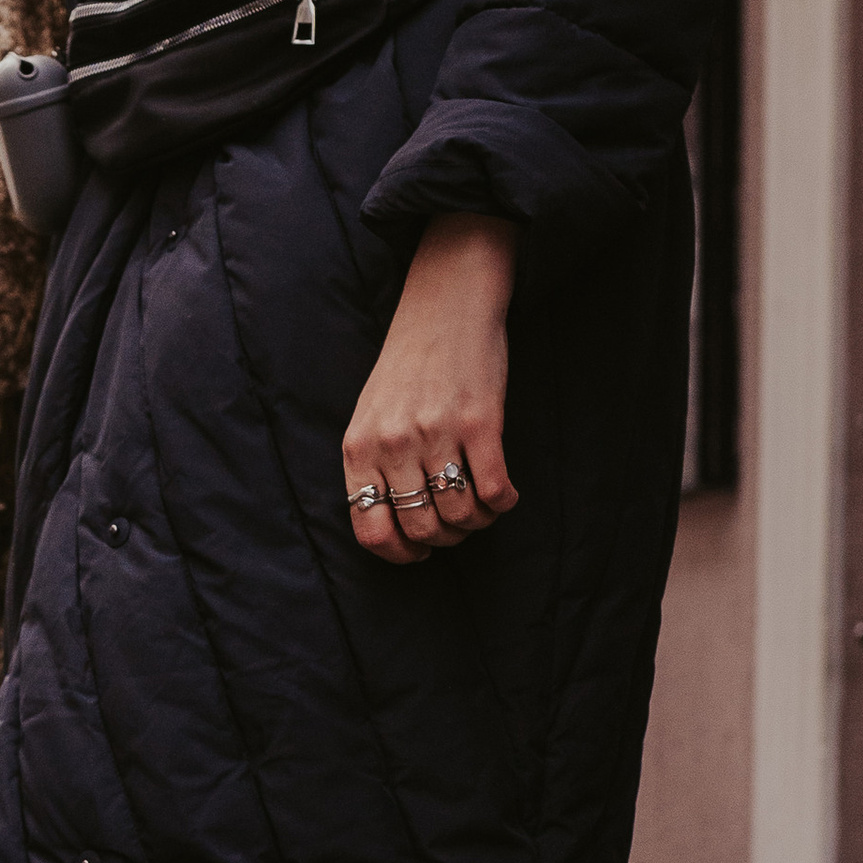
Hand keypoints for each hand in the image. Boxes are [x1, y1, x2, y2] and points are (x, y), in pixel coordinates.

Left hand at [343, 212, 518, 566]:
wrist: (446, 308)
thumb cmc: (409, 367)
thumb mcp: (370, 416)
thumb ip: (372, 466)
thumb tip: (390, 526)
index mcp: (359, 447)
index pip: (369, 528)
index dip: (397, 553)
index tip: (417, 551)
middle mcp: (393, 444)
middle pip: (420, 529)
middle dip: (443, 539)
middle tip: (456, 524)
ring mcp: (437, 434)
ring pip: (458, 516)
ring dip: (475, 523)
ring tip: (480, 507)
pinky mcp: (480, 423)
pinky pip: (493, 491)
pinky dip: (502, 503)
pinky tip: (503, 494)